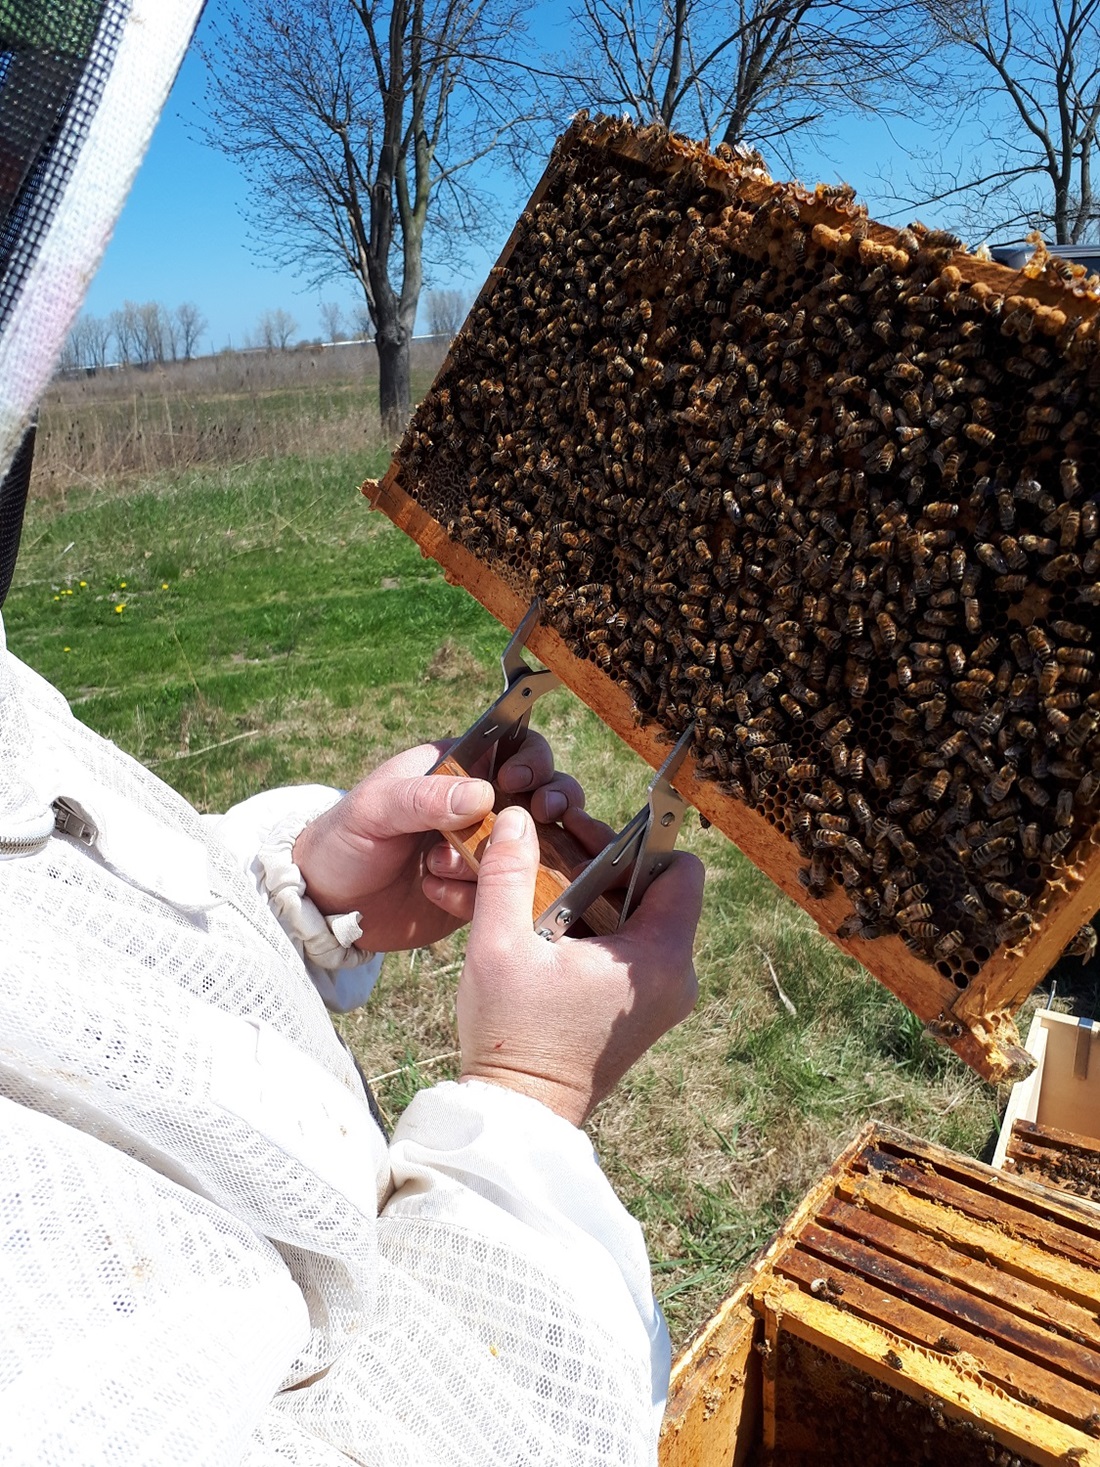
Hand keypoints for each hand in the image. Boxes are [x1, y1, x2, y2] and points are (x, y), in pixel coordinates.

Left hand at [292, 734, 582, 951]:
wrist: (324, 906)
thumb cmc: (342, 840)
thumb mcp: (374, 809)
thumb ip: (424, 797)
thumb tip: (483, 793)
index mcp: (457, 770)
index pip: (515, 749)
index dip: (531, 759)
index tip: (520, 778)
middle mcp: (480, 807)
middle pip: (542, 794)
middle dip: (551, 803)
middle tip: (541, 815)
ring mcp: (485, 851)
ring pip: (536, 846)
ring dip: (514, 857)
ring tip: (474, 870)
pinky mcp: (481, 892)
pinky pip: (509, 892)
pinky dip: (487, 895)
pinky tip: (440, 896)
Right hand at [457, 804, 703, 1125]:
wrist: (518, 1112)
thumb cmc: (512, 1033)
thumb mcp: (499, 943)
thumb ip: (508, 871)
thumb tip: (515, 817)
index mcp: (658, 958)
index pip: (681, 870)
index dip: (637, 843)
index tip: (587, 837)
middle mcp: (675, 977)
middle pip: (658, 891)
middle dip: (608, 866)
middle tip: (556, 854)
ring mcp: (663, 998)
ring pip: (643, 919)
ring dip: (599, 897)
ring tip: (546, 889)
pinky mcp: (643, 1013)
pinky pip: (634, 950)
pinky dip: (600, 930)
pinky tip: (552, 927)